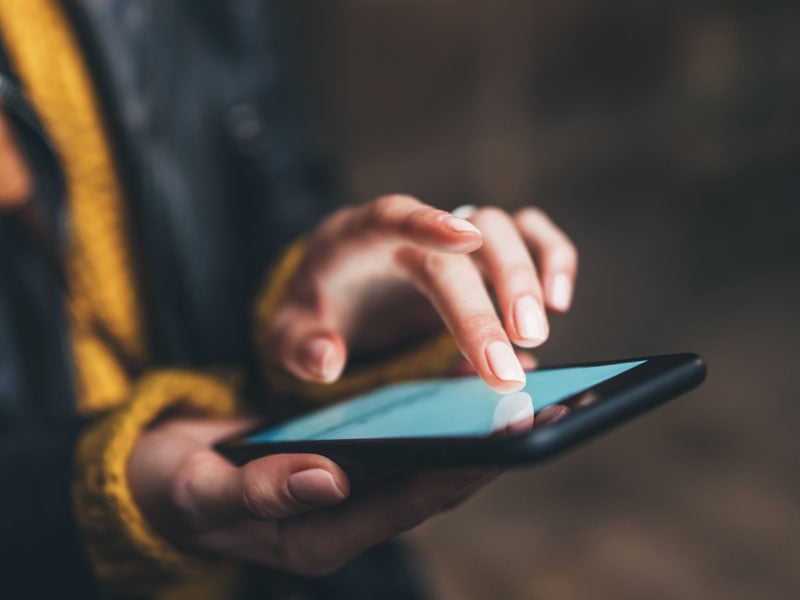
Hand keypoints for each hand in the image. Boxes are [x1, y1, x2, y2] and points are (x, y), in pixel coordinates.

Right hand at [129, 417, 492, 575]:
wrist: (161, 472)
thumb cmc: (176, 486)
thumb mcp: (202, 488)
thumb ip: (258, 489)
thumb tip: (323, 478)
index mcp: (315, 538)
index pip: (398, 508)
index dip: (448, 475)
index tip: (494, 445)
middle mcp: (343, 519)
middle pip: (426, 489)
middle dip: (479, 452)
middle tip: (529, 414)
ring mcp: (348, 492)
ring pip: (422, 463)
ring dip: (466, 431)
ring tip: (512, 391)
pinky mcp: (348, 463)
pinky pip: (404, 441)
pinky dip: (434, 415)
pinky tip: (458, 382)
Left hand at [265, 195, 577, 392]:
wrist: (339, 290)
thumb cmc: (316, 307)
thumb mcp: (287, 333)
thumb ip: (299, 346)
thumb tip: (327, 362)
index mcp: (359, 238)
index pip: (393, 215)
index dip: (428, 222)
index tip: (464, 239)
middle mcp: (414, 230)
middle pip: (462, 244)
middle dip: (489, 301)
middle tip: (509, 361)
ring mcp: (454, 237)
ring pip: (505, 229)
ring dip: (527, 278)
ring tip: (537, 335)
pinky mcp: (482, 254)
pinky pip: (529, 235)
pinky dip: (552, 258)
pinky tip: (560, 299)